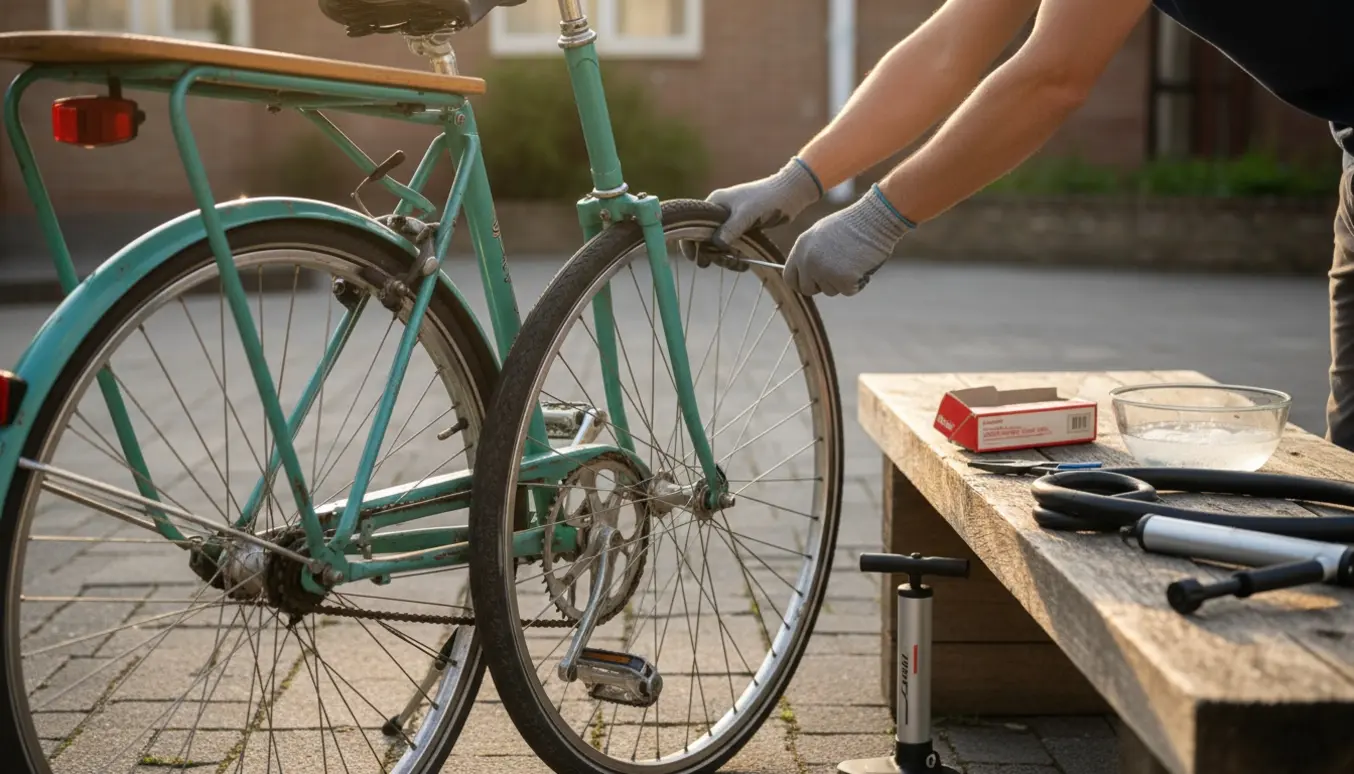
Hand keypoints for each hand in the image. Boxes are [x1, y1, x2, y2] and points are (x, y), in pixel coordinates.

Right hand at [682, 158, 823, 268]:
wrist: (789, 194)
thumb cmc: (767, 198)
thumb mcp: (747, 213)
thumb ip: (731, 228)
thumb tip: (716, 244)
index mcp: (714, 203)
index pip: (693, 225)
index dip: (690, 242)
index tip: (694, 258)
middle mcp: (719, 212)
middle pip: (705, 238)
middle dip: (710, 253)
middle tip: (714, 264)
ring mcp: (730, 220)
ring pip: (719, 244)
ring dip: (724, 257)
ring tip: (736, 266)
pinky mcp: (742, 228)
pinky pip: (732, 245)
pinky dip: (734, 255)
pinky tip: (742, 264)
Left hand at [783, 184, 914, 296]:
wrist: (874, 219)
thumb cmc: (852, 224)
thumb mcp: (821, 234)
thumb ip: (809, 254)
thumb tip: (805, 274)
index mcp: (800, 248)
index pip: (789, 278)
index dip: (801, 284)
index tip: (812, 285)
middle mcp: (808, 261)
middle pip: (808, 289)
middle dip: (822, 285)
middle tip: (838, 271)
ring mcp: (824, 272)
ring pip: (830, 291)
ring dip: (841, 281)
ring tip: (852, 260)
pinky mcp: (843, 280)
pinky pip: (848, 291)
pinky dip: (857, 282)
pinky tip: (861, 264)